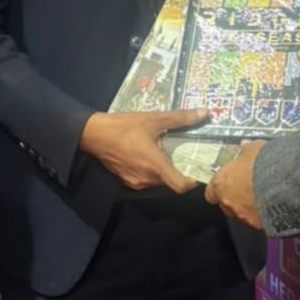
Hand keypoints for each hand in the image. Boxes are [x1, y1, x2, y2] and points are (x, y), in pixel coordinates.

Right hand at [79, 110, 205, 193]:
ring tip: (166, 152)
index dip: (192, 182)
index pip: (180, 186)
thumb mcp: (154, 119)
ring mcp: (135, 182)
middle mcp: (147, 179)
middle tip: (184, 155)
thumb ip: (180, 118)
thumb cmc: (124, 127)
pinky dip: (151, 171)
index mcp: (155, 166)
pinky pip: (146, 180)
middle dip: (178, 171)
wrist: (94, 134)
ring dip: (164, 170)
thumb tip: (205, 113)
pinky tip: (148, 155)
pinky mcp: (126, 181)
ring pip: (158, 181)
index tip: (197, 170)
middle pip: (170, 182)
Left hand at [205, 143, 264, 229]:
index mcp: (221, 183)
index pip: (211, 191)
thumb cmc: (263, 164)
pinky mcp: (256, 225)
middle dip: (233, 198)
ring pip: (240, 213)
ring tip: (262, 197)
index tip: (229, 181)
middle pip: (224, 204)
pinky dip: (261, 214)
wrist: (283, 184)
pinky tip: (271, 206)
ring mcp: (241, 216)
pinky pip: (256, 220)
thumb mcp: (254, 149)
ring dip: (247, 206)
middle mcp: (227, 202)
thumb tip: (244, 146)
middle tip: (246, 189)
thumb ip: (246, 149)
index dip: (219, 187)